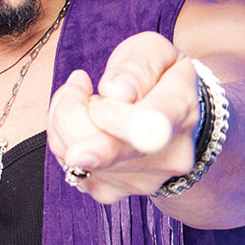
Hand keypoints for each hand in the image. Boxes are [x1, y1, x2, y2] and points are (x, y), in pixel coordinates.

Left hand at [47, 32, 199, 203]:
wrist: (169, 117)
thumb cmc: (157, 76)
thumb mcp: (153, 52)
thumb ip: (137, 66)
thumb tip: (117, 92)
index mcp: (182, 112)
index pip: (147, 125)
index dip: (116, 117)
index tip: (101, 95)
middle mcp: (167, 156)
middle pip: (102, 148)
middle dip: (74, 111)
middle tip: (80, 82)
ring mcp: (140, 180)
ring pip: (76, 156)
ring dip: (64, 120)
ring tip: (83, 98)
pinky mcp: (113, 192)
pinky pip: (68, 168)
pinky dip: (62, 140)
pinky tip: (80, 123)